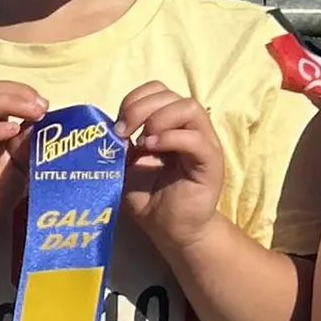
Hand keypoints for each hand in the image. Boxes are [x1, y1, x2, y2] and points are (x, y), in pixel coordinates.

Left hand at [116, 80, 228, 246]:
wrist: (169, 230)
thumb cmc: (149, 198)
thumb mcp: (126, 165)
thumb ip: (121, 143)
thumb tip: (109, 127)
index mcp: (169, 124)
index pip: (157, 90)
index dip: (135, 100)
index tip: (117, 126)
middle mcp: (189, 128)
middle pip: (170, 94)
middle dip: (140, 108)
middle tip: (123, 133)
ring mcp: (203, 142)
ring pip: (189, 107)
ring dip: (158, 119)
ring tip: (143, 143)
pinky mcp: (211, 162)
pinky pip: (196, 138)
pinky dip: (171, 137)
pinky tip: (151, 149)